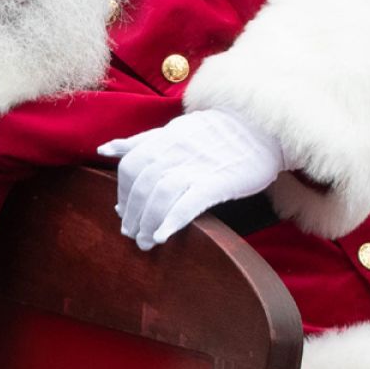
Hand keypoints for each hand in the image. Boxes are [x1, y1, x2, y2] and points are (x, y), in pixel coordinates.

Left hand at [100, 109, 284, 249]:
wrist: (264, 127)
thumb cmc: (219, 132)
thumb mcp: (176, 129)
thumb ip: (141, 142)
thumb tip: (104, 150)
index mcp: (165, 137)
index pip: (130, 166)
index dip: (122, 192)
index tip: (122, 212)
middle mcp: (176, 150)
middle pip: (141, 185)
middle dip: (132, 214)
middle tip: (132, 234)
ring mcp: (197, 165)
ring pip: (160, 195)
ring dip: (148, 222)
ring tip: (147, 241)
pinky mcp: (218, 181)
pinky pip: (189, 202)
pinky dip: (172, 220)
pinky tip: (163, 236)